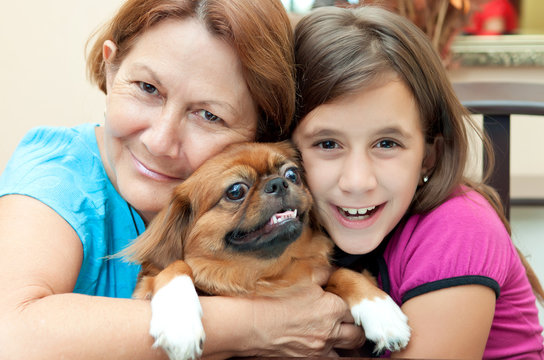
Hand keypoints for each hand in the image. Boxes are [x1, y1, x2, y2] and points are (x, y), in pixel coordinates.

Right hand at [249, 283, 365, 356]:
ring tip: (347, 335)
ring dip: (350, 341)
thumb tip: (333, 271)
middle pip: (358, 332)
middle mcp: (331, 330)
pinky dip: (336, 353)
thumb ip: (323, 273)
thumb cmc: (273, 299)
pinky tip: (331, 346)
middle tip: (353, 319)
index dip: (351, 302)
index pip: (355, 306)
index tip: (345, 299)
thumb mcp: (301, 277)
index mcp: (332, 308)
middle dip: (357, 325)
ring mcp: (321, 348)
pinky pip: (334, 359)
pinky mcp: (310, 359)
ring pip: (350, 349)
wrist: (251, 325)